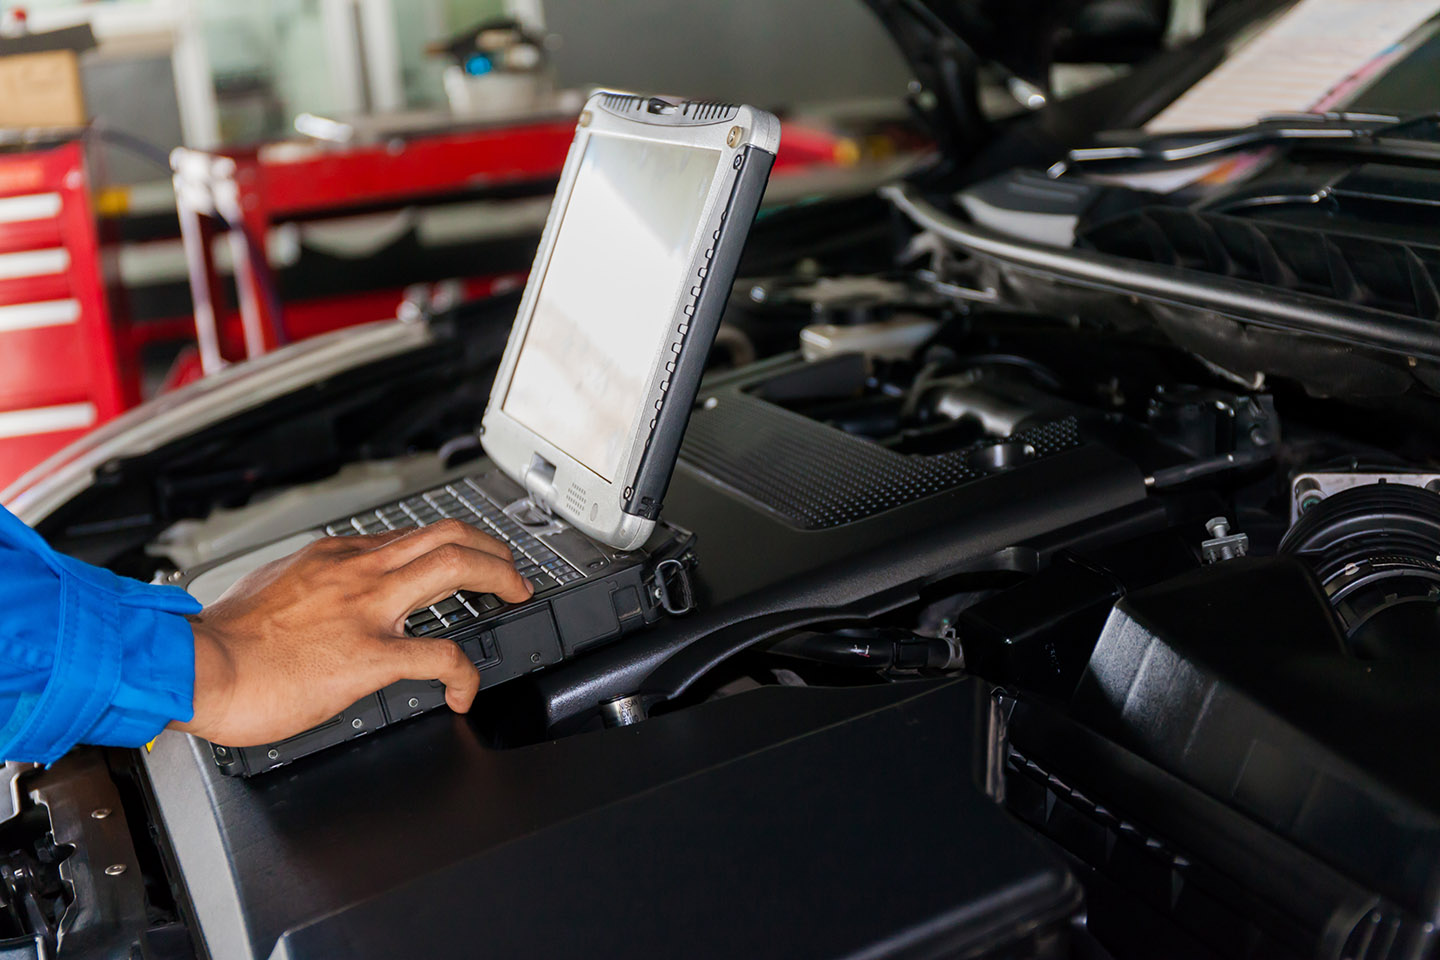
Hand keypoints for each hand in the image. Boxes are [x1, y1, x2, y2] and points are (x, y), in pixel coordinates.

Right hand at [169, 519, 532, 746]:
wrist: (194, 666)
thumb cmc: (222, 639)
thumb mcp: (274, 587)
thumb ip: (311, 586)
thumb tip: (323, 597)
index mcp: (336, 557)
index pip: (409, 536)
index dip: (449, 545)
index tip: (464, 557)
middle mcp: (358, 571)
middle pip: (448, 535)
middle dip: (492, 547)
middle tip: (511, 570)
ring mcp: (368, 609)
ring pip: (456, 568)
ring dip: (499, 578)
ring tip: (516, 596)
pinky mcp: (369, 655)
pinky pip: (440, 656)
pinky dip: (465, 673)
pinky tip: (464, 691)